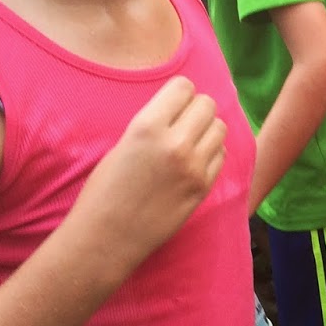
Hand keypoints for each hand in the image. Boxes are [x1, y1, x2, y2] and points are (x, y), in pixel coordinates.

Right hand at [73, 77, 228, 274]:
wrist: (107, 238)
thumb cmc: (104, 191)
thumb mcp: (122, 145)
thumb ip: (153, 124)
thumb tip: (180, 108)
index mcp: (147, 127)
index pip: (183, 86)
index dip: (179, 93)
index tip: (173, 103)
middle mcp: (175, 143)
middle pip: (207, 104)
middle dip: (196, 109)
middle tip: (182, 122)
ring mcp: (194, 167)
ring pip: (220, 128)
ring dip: (207, 130)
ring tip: (189, 141)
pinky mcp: (204, 187)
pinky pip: (222, 155)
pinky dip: (211, 153)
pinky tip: (193, 161)